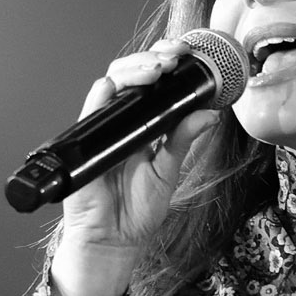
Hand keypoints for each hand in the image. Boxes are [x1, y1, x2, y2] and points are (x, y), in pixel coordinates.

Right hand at [50, 38, 220, 295]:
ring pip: (112, 84)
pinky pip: (90, 112)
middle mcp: (123, 121)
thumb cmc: (137, 210)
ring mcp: (103, 129)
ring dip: (133, 70)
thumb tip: (210, 113)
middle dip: (153, 59)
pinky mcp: (85, 143)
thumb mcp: (168, 171)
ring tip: (157, 68)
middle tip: (174, 56)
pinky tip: (114, 86)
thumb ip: (183, 140)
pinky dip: (101, 96)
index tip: (188, 55)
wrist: (114, 240)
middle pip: (133, 76)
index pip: (153, 83)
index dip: (167, 64)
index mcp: (145, 125)